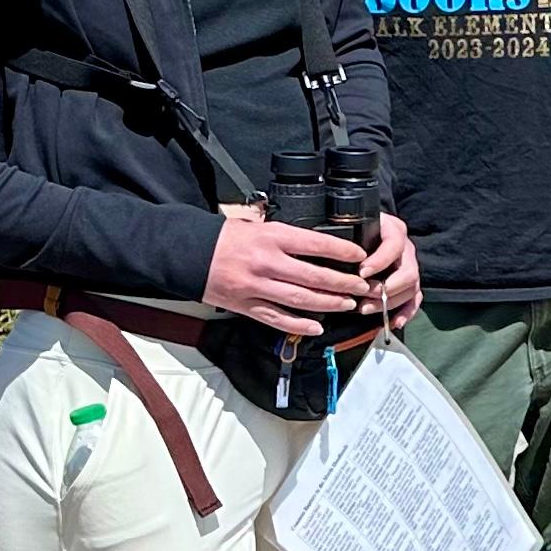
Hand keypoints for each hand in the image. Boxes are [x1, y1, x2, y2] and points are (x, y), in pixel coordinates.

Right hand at [205, 209, 371, 337]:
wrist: (188, 254)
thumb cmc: (225, 238)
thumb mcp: (257, 224)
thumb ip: (286, 233)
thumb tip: (318, 238)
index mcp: (271, 237)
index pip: (316, 243)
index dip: (342, 251)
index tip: (360, 256)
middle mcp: (266, 263)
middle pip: (314, 277)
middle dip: (343, 283)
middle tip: (363, 286)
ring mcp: (255, 287)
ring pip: (300, 300)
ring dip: (329, 304)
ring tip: (348, 304)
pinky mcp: (246, 306)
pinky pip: (277, 318)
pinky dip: (299, 325)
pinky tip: (317, 327)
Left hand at [355, 212, 420, 327]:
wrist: (365, 230)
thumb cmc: (355, 228)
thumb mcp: (353, 225)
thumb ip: (345, 234)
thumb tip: (333, 251)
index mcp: (393, 230)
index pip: (394, 245)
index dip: (380, 260)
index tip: (361, 272)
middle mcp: (406, 249)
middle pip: (408, 272)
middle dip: (386, 287)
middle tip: (364, 296)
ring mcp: (410, 267)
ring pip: (411, 288)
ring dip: (390, 302)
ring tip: (365, 309)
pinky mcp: (410, 283)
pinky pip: (415, 299)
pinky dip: (406, 312)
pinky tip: (394, 322)